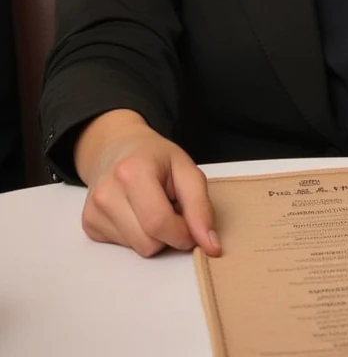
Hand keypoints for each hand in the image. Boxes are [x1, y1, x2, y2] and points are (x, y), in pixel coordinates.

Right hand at [77, 111, 220, 258]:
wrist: (116, 146)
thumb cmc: (155, 156)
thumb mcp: (185, 168)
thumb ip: (201, 206)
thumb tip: (211, 246)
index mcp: (132, 172)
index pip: (160, 224)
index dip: (183, 233)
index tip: (191, 224)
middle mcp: (107, 193)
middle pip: (148, 243)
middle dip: (169, 234)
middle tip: (171, 208)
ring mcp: (94, 210)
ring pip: (137, 249)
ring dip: (153, 236)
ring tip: (152, 207)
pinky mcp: (89, 224)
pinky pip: (124, 248)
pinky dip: (137, 236)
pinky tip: (135, 212)